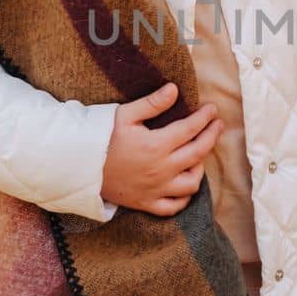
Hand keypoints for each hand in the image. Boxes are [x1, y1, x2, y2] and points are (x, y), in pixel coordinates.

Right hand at [101, 82, 223, 216]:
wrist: (78, 166)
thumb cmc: (101, 137)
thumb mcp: (125, 115)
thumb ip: (152, 103)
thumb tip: (175, 89)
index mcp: (156, 145)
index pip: (190, 129)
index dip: (205, 118)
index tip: (212, 109)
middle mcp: (161, 169)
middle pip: (198, 153)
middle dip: (211, 136)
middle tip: (217, 125)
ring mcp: (155, 189)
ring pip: (191, 184)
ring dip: (200, 168)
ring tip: (199, 155)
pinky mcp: (147, 203)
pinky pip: (174, 206)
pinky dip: (184, 198)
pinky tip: (185, 184)